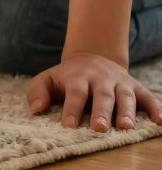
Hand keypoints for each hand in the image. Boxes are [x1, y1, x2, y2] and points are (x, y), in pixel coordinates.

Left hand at [27, 52, 161, 131]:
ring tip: (126, 127)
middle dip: (101, 112)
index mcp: (78, 77)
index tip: (68, 125)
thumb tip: (36, 110)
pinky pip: (149, 98)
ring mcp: (120, 83)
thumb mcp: (47, 79)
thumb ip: (38, 92)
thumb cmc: (66, 77)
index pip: (75, 93)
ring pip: (125, 96)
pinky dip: (156, 108)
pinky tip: (161, 121)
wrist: (92, 57)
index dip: (72, 109)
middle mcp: (100, 79)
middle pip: (102, 96)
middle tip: (100, 128)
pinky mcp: (136, 87)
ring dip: (127, 111)